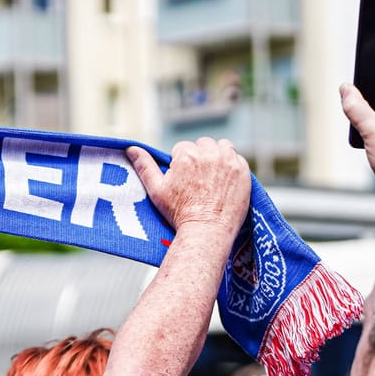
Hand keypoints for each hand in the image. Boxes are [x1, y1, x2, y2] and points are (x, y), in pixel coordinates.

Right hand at [127, 137, 250, 239]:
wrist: (207, 231)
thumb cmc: (179, 213)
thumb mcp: (156, 190)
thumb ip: (144, 165)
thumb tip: (131, 148)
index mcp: (187, 155)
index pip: (182, 148)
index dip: (179, 164)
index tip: (182, 180)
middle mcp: (209, 153)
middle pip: (202, 145)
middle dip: (198, 157)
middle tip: (196, 179)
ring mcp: (229, 161)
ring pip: (221, 147)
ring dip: (216, 156)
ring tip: (210, 176)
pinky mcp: (243, 170)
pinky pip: (236, 158)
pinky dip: (230, 165)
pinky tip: (223, 181)